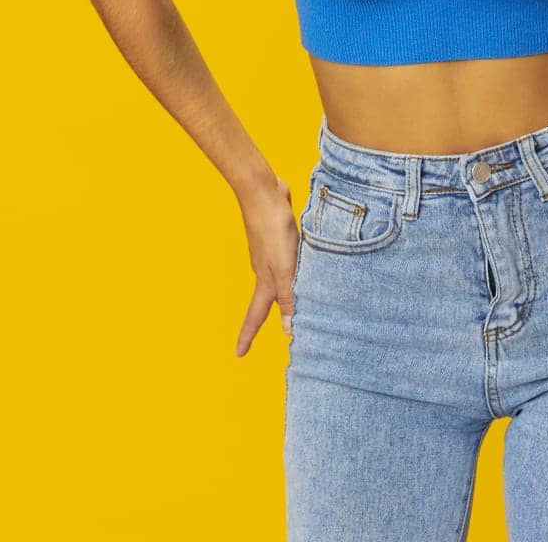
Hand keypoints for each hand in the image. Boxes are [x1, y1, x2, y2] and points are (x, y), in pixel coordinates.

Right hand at [234, 173, 299, 357]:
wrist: (264, 193)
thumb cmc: (272, 230)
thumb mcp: (284, 267)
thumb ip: (289, 297)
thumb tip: (289, 331)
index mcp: (265, 281)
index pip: (256, 316)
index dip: (247, 336)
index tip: (239, 355)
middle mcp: (266, 270)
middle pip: (272, 300)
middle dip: (276, 317)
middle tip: (284, 333)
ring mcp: (272, 254)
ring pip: (283, 280)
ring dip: (290, 293)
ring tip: (302, 303)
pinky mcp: (281, 238)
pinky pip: (292, 261)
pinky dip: (298, 271)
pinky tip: (309, 267)